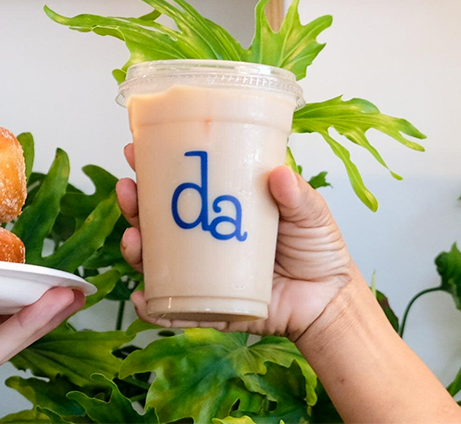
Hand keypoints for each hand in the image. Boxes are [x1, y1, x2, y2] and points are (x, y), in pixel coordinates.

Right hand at [116, 144, 358, 340]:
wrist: (331, 300)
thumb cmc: (317, 249)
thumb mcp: (310, 212)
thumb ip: (297, 194)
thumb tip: (279, 174)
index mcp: (221, 208)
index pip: (180, 184)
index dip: (153, 168)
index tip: (135, 150)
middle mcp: (204, 239)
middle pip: (155, 220)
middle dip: (133, 204)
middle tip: (129, 189)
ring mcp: (203, 273)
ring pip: (156, 261)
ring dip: (135, 248)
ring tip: (133, 239)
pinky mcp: (210, 307)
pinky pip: (174, 310)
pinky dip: (153, 306)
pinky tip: (144, 297)